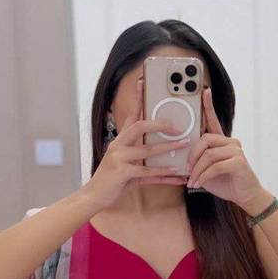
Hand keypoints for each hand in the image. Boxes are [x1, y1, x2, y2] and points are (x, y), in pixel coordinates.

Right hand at [84, 78, 189, 210]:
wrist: (93, 196)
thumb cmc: (112, 180)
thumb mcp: (124, 164)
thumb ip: (141, 158)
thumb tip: (163, 156)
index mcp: (119, 140)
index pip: (131, 115)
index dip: (138, 98)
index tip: (143, 82)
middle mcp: (118, 145)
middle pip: (140, 127)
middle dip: (160, 124)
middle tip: (178, 126)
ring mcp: (119, 159)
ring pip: (147, 150)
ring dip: (168, 148)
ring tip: (184, 146)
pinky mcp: (123, 174)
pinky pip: (148, 173)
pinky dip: (164, 173)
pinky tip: (177, 174)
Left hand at [186, 87, 266, 209]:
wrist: (245, 197)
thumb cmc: (225, 182)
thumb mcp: (206, 171)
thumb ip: (197, 162)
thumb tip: (180, 161)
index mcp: (222, 142)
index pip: (214, 120)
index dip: (208, 106)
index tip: (204, 91)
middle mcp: (231, 142)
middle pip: (205, 139)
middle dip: (193, 155)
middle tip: (187, 170)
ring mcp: (236, 151)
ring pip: (209, 154)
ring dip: (197, 170)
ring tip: (192, 181)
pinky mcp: (239, 162)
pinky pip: (216, 166)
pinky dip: (204, 176)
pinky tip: (199, 184)